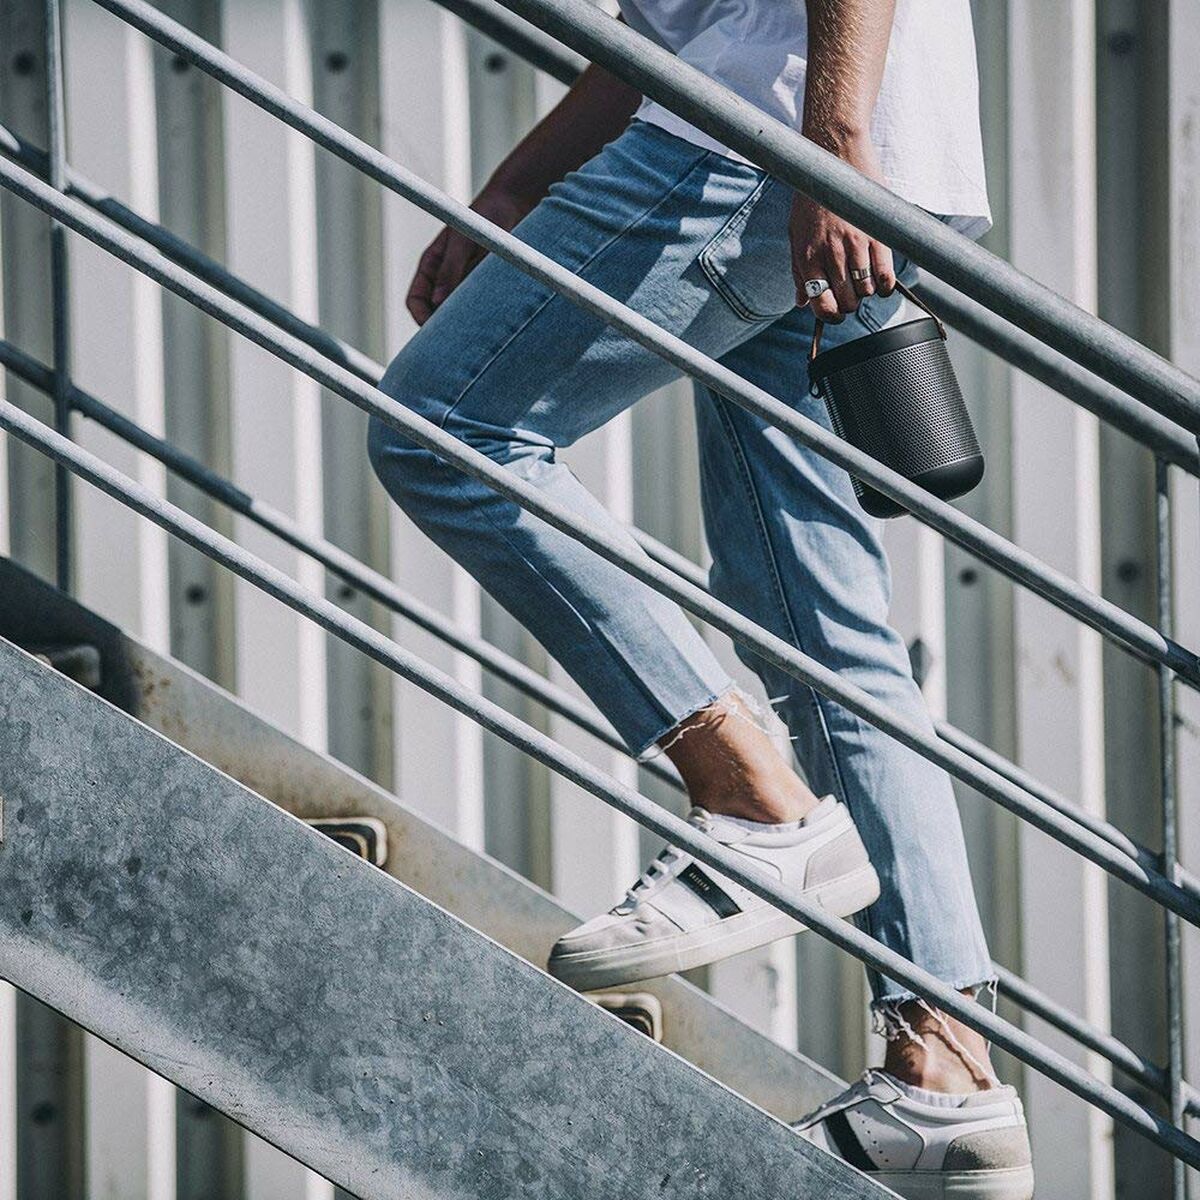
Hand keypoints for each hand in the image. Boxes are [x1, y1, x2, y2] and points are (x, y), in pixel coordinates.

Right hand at [406, 189, 532, 325]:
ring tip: (480, 333)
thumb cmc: (485, 217)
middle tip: (459, 344)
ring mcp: (466, 285)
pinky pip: (480, 309)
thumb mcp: (464, 241)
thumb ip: (451, 269)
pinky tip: (495, 322)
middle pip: (436, 314)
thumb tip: (437, 302)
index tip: (435, 332)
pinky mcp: (486, 288)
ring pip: (459, 314)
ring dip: (466, 324)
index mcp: (432, 267)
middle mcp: (446, 279)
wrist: (512, 207)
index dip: (421, 317)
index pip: (416, 300)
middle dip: (444, 329)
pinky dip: (484, 318)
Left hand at [789, 133, 895, 323]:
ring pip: (865, 292)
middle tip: (851, 293)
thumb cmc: (813, 195)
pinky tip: (881, 281)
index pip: (820, 304)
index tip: (835, 313)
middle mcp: (829, 254)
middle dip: (849, 304)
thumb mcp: (795, 232)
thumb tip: (802, 301)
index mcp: (807, 256)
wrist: (835, 155)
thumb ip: (798, 270)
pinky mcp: (876, 234)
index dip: (829, 316)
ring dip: (866, 292)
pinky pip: (884, 276)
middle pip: (846, 302)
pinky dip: (885, 286)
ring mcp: (854, 245)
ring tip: (863, 279)